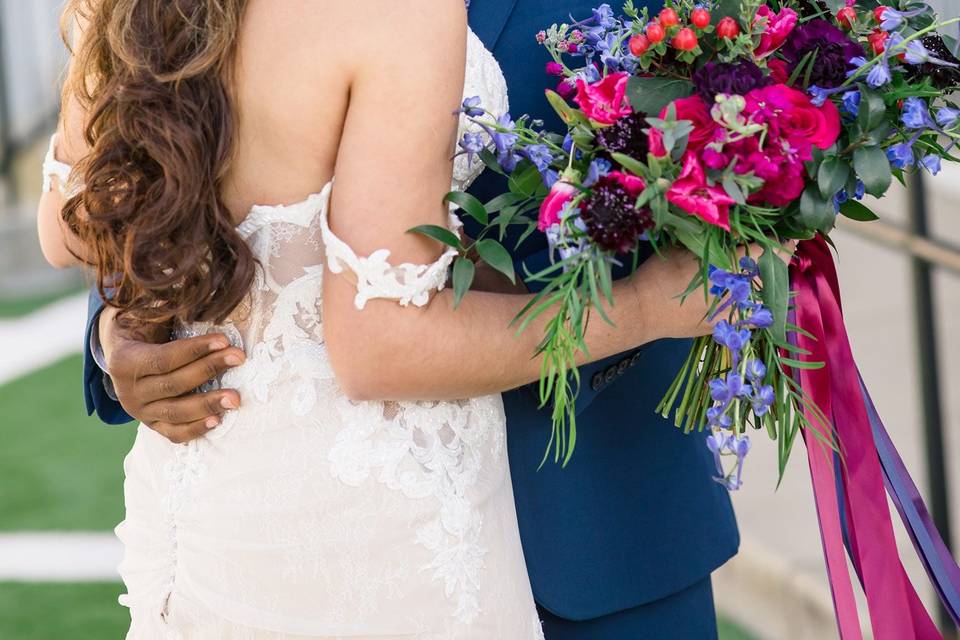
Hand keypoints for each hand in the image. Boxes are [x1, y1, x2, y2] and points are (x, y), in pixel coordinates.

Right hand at [99, 306, 245, 442]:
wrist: (124, 353)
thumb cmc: (143, 327)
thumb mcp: (146, 312)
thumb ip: (164, 305)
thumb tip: (193, 285)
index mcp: (124, 361)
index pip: (164, 358)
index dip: (195, 350)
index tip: (224, 339)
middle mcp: (127, 391)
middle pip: (173, 384)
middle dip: (209, 369)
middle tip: (239, 357)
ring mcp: (139, 412)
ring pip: (175, 412)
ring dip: (207, 405)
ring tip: (236, 398)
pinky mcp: (152, 424)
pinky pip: (173, 433)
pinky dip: (195, 430)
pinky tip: (218, 421)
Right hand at [635, 242, 795, 340]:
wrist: (640, 312)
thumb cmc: (659, 275)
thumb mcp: (685, 247)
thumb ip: (711, 239)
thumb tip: (732, 229)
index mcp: (731, 268)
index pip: (769, 253)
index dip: (783, 242)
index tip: (790, 234)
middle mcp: (739, 294)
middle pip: (770, 275)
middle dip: (775, 261)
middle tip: (775, 247)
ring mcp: (733, 314)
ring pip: (762, 296)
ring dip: (765, 282)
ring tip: (762, 270)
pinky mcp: (724, 327)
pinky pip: (749, 314)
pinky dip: (753, 302)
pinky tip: (747, 294)